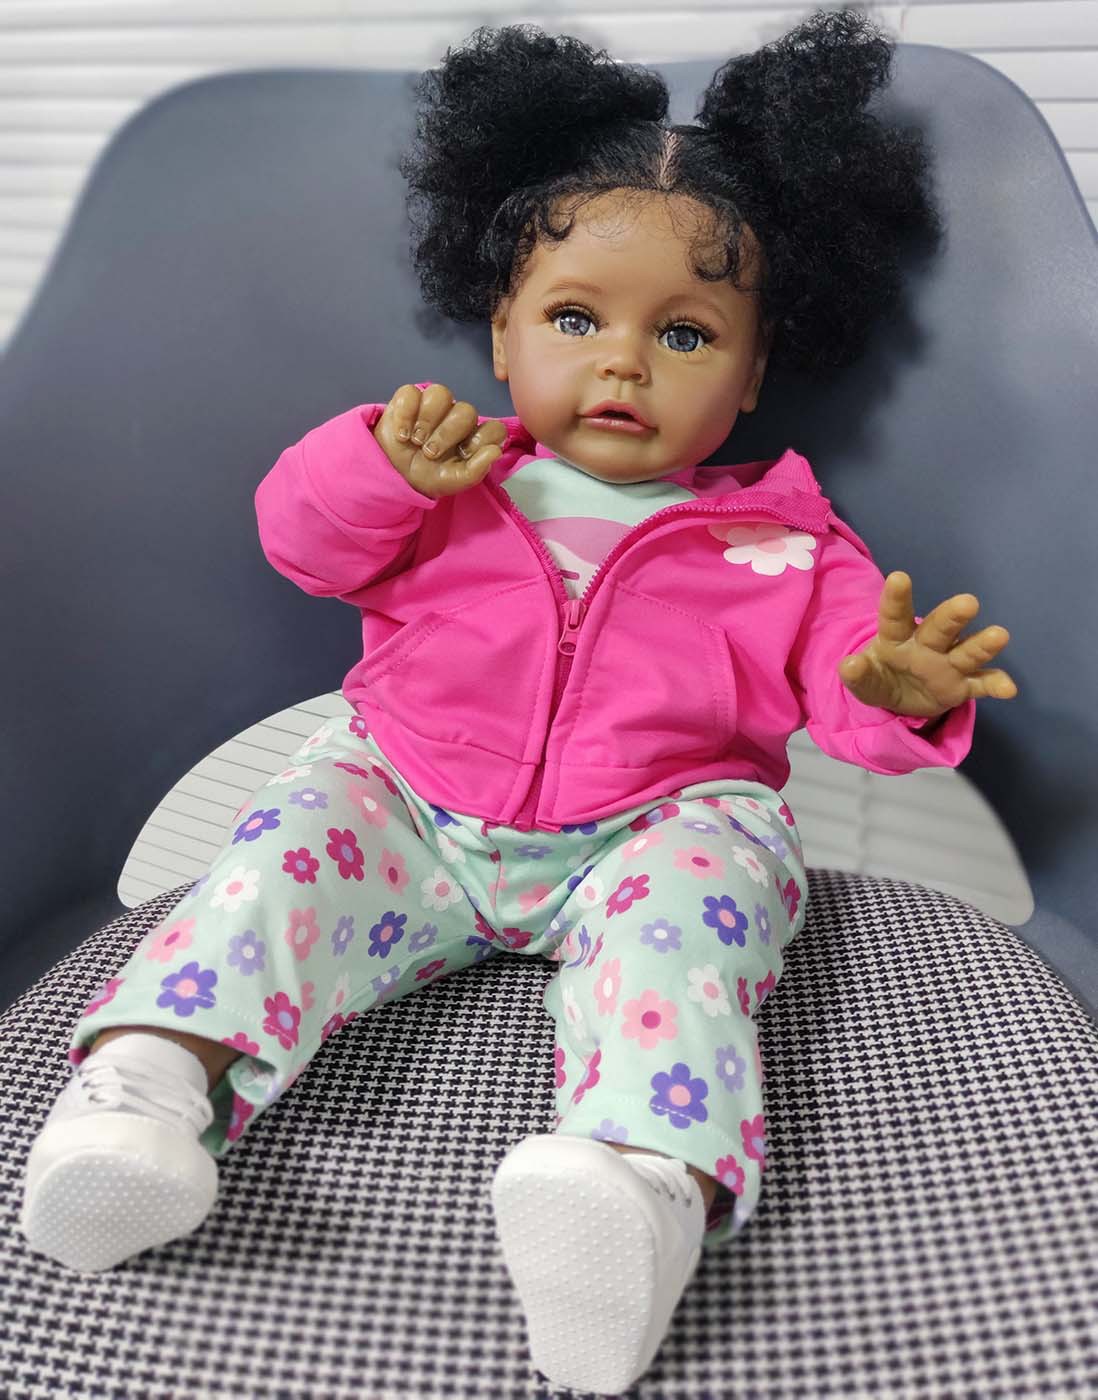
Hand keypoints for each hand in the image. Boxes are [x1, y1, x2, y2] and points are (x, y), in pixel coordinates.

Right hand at [371, 383, 506, 497]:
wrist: (398, 475)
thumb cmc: (431, 476)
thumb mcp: (454, 481)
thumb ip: (476, 470)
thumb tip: (495, 451)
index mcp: (474, 437)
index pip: (494, 428)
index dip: (481, 440)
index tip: (464, 455)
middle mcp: (458, 417)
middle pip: (465, 411)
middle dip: (446, 434)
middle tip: (430, 453)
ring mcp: (435, 405)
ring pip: (440, 393)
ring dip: (427, 420)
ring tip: (415, 441)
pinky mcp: (409, 399)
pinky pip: (411, 392)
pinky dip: (406, 413)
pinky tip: (402, 434)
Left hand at [838, 571, 1018, 718]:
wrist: (903, 698)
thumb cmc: (882, 677)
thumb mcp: (865, 681)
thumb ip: (858, 676)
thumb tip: (848, 666)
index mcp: (897, 637)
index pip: (895, 616)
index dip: (896, 598)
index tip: (899, 577)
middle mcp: (927, 645)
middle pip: (940, 627)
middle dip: (952, 616)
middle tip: (968, 603)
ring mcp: (948, 663)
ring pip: (967, 651)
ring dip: (983, 644)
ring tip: (1000, 635)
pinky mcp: (962, 686)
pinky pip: (981, 684)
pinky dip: (995, 684)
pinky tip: (1009, 689)